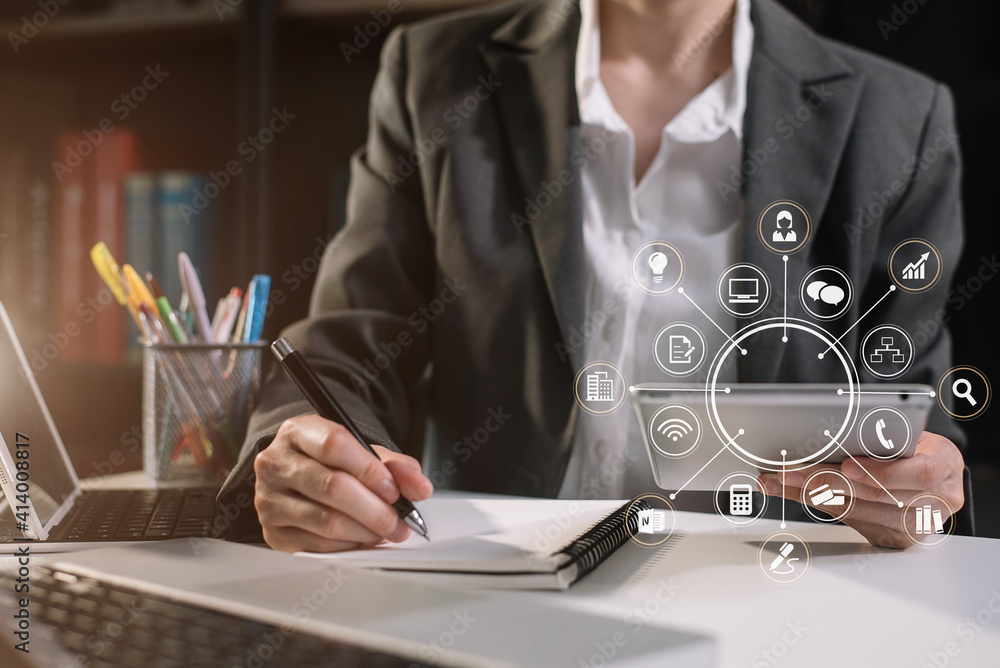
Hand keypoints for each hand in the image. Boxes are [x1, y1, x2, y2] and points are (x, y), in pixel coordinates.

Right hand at [253, 414, 432, 552]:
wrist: (296, 476)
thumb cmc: (331, 462)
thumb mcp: (362, 452)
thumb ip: (395, 465)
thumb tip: (420, 488)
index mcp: (297, 432)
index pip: (335, 446)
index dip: (370, 471)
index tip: (393, 490)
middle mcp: (275, 463)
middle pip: (332, 487)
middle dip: (375, 509)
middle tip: (399, 521)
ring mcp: (269, 500)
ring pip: (326, 521)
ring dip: (366, 531)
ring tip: (386, 531)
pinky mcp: (273, 533)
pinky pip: (318, 546)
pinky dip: (349, 546)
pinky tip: (363, 539)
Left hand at [759, 431, 964, 548]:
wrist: (928, 469)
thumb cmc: (910, 444)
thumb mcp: (905, 431)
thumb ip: (880, 435)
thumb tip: (828, 432)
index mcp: (946, 463)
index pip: (919, 472)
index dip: (882, 471)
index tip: (847, 465)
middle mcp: (939, 499)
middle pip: (877, 494)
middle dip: (826, 480)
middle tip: (788, 472)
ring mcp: (919, 524)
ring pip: (859, 511)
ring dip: (812, 494)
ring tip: (780, 480)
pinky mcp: (897, 539)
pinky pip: (853, 523)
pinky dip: (819, 505)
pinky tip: (795, 492)